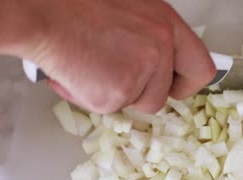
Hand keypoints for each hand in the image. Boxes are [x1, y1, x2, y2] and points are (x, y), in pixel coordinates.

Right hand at [27, 0, 215, 113]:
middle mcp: (160, 47)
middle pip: (164, 95)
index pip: (200, 67)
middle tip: (122, 81)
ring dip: (115, 93)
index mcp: (166, 24)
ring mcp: (141, 71)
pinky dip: (91, 97)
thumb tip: (161, 65)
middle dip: (143, 94)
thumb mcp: (131, 12)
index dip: (187, 83)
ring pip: (136, 103)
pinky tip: (78, 73)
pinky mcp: (117, 91)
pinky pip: (110, 107)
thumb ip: (151, 37)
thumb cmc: (78, 7)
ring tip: (92, 67)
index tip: (175, 85)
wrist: (42, 12)